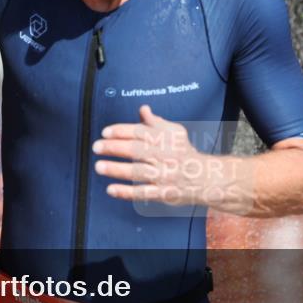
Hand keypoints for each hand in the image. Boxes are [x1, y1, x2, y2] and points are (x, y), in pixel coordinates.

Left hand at [92, 105, 250, 210]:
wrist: (205, 177)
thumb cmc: (185, 153)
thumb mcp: (174, 133)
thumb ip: (155, 122)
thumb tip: (143, 109)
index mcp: (165, 140)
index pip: (140, 132)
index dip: (121, 131)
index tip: (105, 132)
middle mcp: (163, 156)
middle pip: (136, 150)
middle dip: (115, 147)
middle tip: (97, 147)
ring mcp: (163, 175)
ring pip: (138, 171)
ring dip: (117, 169)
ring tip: (99, 166)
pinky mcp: (163, 192)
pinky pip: (143, 193)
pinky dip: (127, 192)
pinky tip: (111, 189)